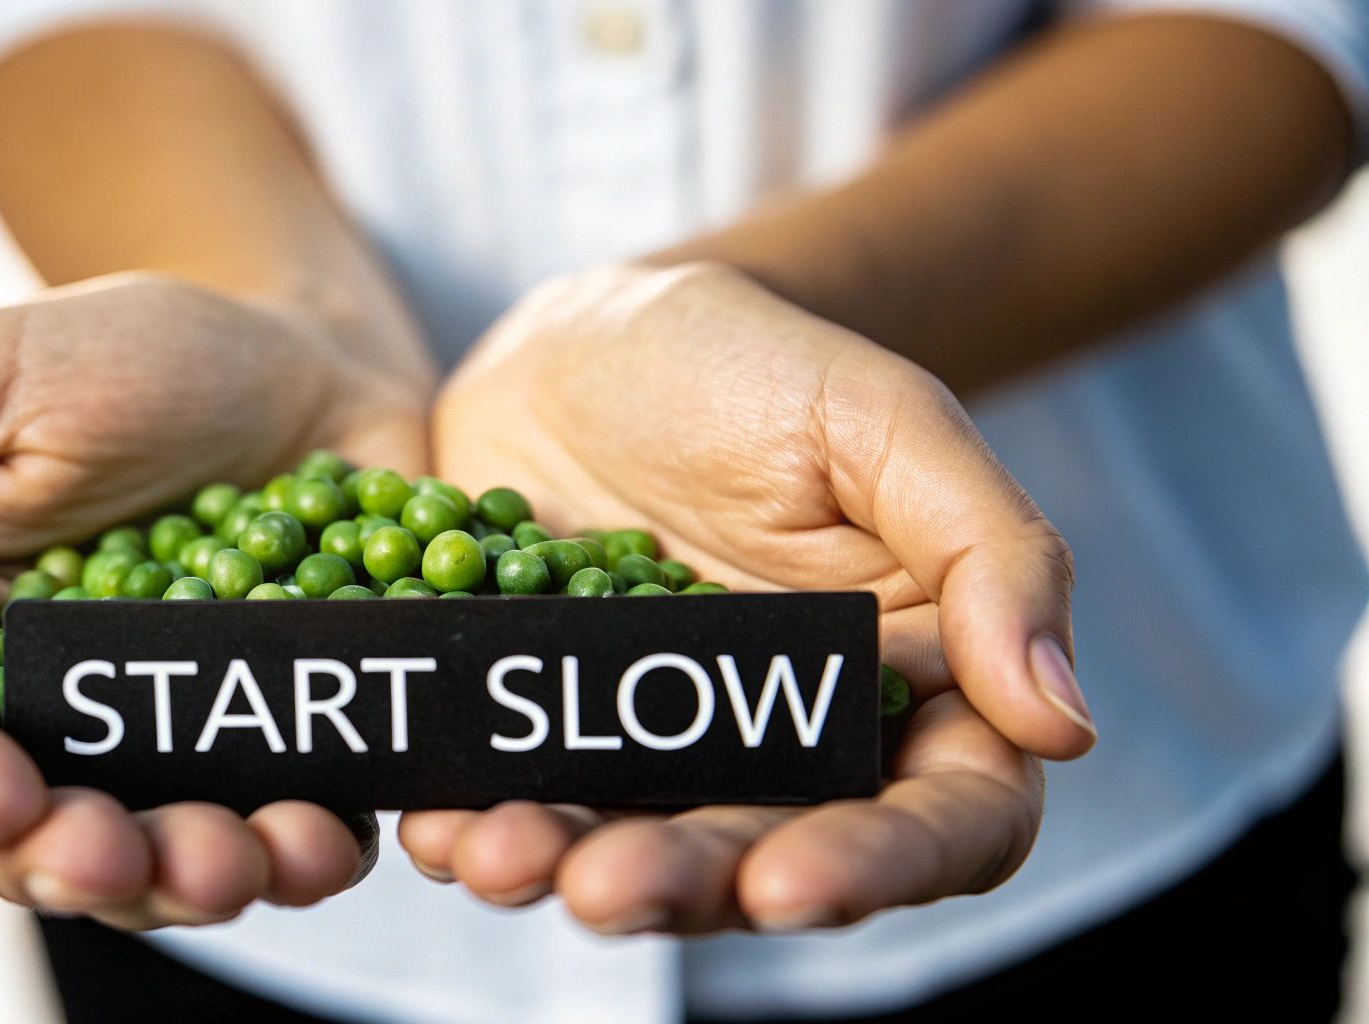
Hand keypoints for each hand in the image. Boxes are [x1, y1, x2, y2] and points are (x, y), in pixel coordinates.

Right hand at [0, 272, 425, 927]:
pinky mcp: (269, 748)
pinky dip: (300, 849)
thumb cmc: (128, 353)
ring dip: (186, 881)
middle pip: (11, 834)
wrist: (309, 355)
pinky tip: (328, 836)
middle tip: (126, 857)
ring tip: (247, 857)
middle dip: (67, 860)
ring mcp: (156, 743)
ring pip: (144, 857)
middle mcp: (31, 713)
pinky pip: (276, 827)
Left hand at [400, 263, 1088, 933]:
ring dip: (562, 871)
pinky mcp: (549, 733)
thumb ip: (989, 553)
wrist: (593, 342)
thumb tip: (1063, 722)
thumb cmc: (762, 364)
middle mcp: (785, 747)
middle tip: (606, 887)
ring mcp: (656, 750)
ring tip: (490, 855)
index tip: (789, 883)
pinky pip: (518, 798)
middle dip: (685, 885)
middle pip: (763, 861)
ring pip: (630, 849)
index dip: (876, 867)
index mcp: (906, 691)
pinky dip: (472, 823)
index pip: (939, 818)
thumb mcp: (883, 419)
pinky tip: (429, 822)